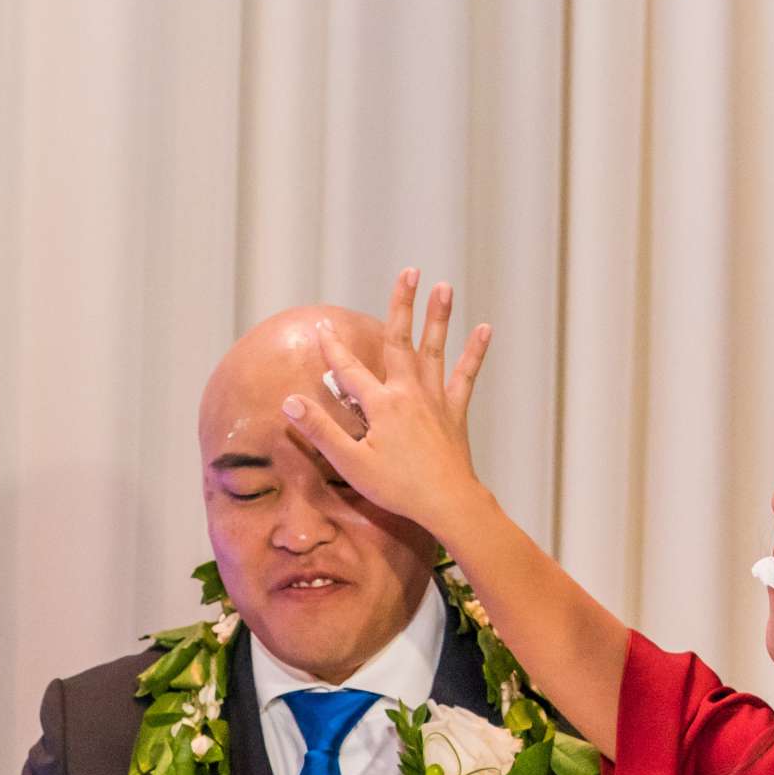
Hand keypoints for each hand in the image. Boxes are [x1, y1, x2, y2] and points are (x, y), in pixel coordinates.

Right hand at [280, 268, 495, 538]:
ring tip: (444, 286)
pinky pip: (465, 377)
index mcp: (381, 404)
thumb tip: (289, 402)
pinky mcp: (454, 413)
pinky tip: (484, 329)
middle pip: (400, 341)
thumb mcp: (350, 462)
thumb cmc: (397, 487)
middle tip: (409, 271)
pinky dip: (474, 353)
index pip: (349, 370)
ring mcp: (435, 400)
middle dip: (402, 305)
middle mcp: (409, 393)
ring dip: (439, 317)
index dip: (332, 349)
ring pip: (435, 350)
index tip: (322, 327)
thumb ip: (320, 430)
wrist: (447, 503)